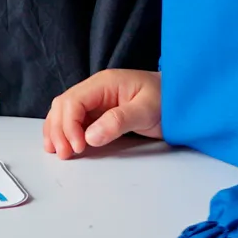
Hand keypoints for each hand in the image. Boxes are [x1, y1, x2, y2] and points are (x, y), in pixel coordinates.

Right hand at [42, 69, 160, 158]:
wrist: (180, 100)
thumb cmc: (166, 100)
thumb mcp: (146, 110)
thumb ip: (118, 121)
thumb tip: (90, 137)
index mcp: (104, 83)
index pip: (74, 101)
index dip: (69, 125)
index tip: (78, 146)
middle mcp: (95, 89)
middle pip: (64, 106)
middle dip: (59, 130)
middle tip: (65, 154)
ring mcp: (95, 100)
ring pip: (64, 112)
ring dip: (57, 131)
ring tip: (58, 152)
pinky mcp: (98, 112)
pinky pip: (74, 120)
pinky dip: (65, 132)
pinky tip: (62, 144)